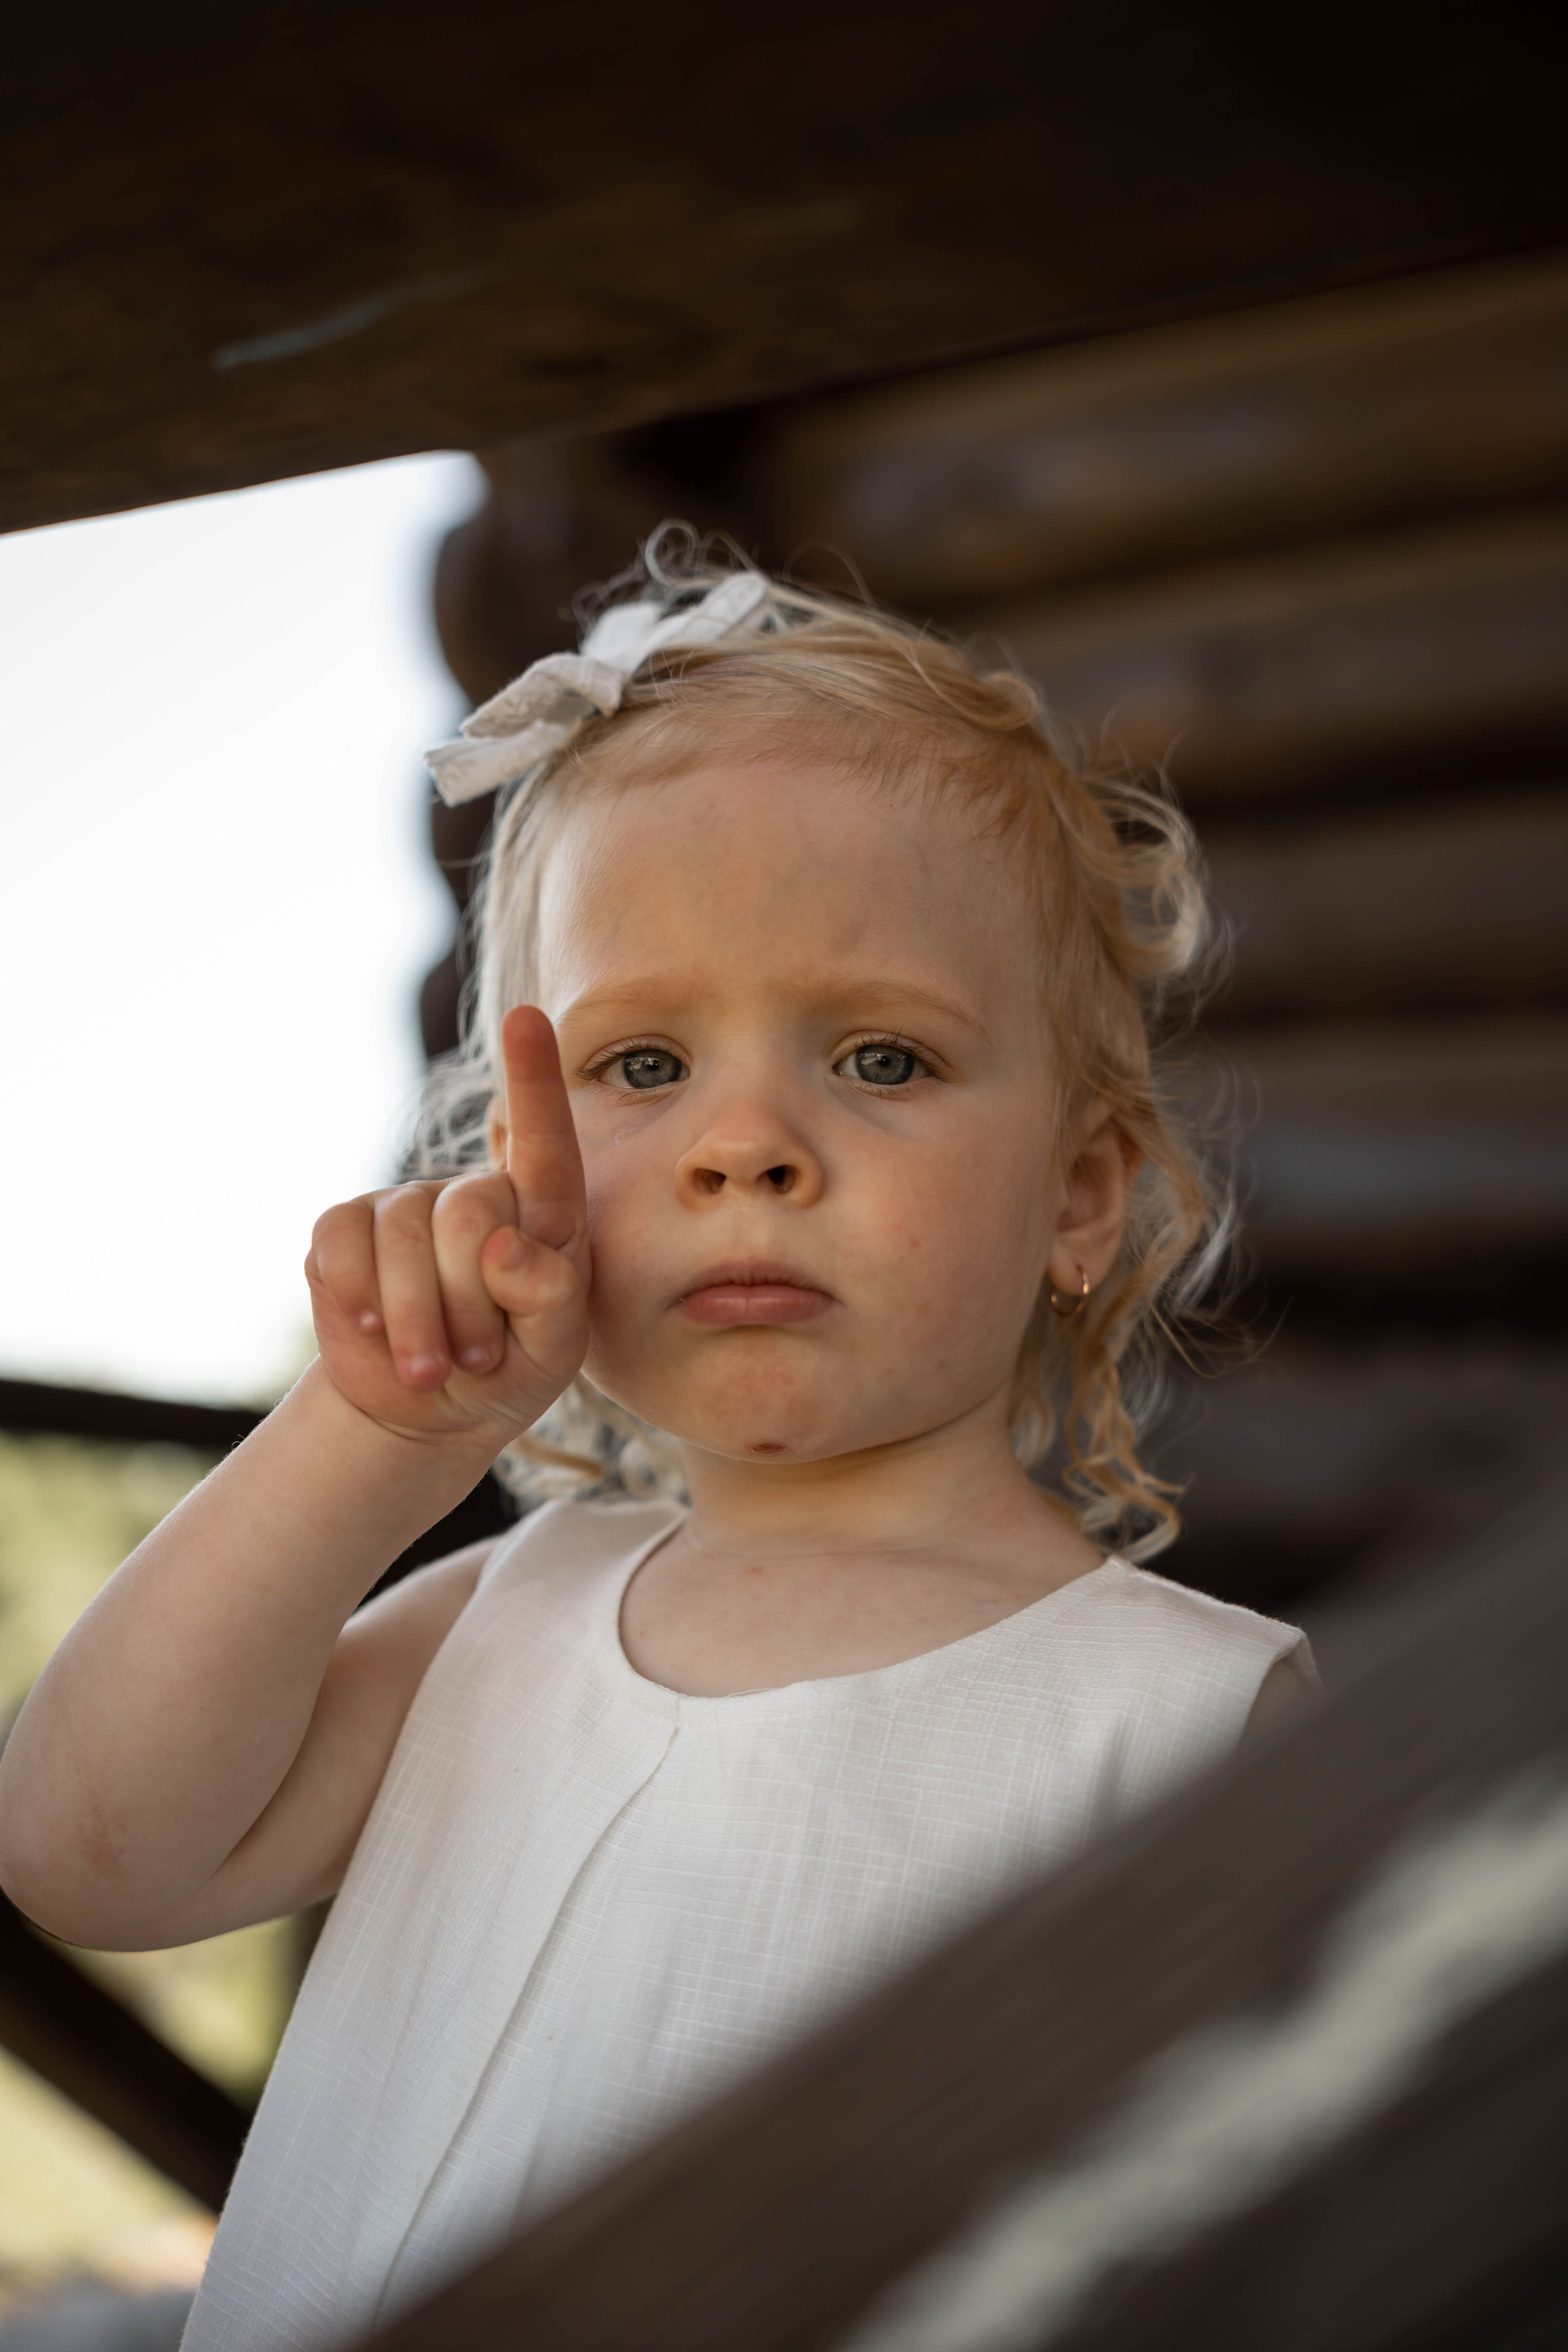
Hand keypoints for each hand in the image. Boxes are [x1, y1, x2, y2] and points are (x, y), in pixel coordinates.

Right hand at [305, 1007, 589, 1448]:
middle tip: (477, 1358)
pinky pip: (341, 1247)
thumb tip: (504, 1249)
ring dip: (418, 1321)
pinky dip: (358, 1301)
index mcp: (541, 1210)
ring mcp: (403, 1204)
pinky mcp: (343, 1229)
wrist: (425, 1408)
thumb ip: (551, 1298)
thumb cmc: (510, 1366)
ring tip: (432, 1369)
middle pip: (469, 1213)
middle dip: (472, 1303)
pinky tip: (373, 1331)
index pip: (544, 1141)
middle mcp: (471, 1192)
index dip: (532, 1078)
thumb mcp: (554, 1348)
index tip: (526, 1016)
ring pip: (402, 1239)